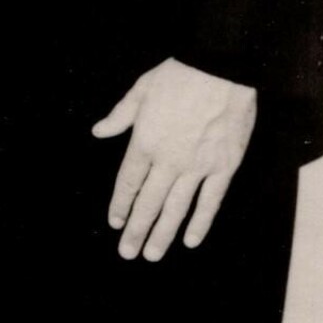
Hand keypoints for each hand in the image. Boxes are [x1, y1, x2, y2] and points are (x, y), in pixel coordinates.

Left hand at [92, 58, 257, 260]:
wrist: (221, 67)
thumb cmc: (179, 74)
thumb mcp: (141, 90)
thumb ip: (120, 116)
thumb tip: (99, 131)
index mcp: (145, 142)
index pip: (128, 182)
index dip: (120, 205)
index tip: (114, 222)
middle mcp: (168, 160)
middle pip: (148, 203)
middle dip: (136, 230)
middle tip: (127, 253)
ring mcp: (197, 167)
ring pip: (176, 209)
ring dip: (162, 234)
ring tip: (151, 255)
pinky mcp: (224, 166)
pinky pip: (210, 201)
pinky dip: (200, 223)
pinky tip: (190, 240)